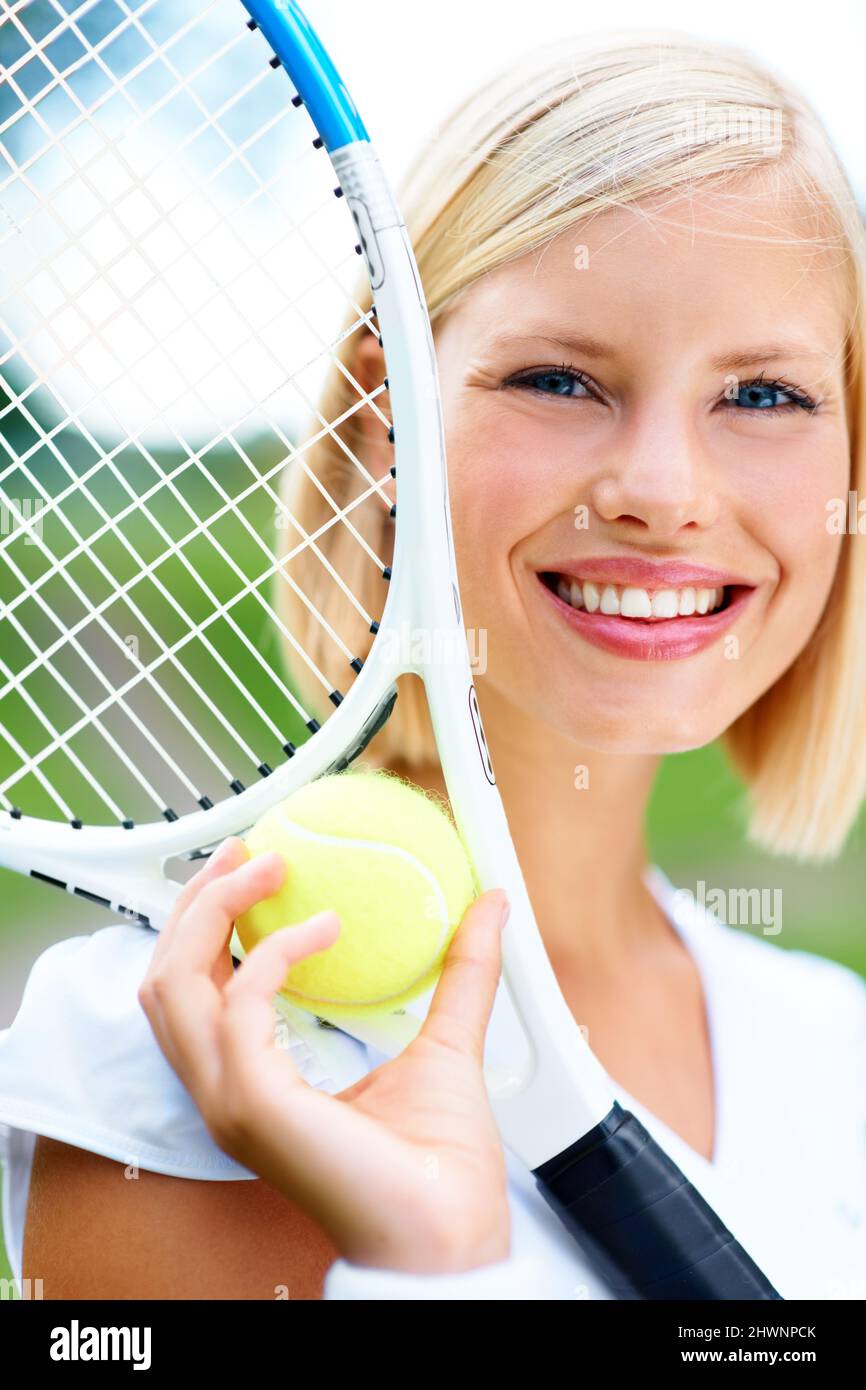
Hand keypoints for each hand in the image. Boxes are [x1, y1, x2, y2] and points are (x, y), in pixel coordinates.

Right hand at [138, 838, 511, 1274]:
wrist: (452, 1232)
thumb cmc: (441, 1166)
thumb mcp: (448, 1042)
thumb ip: (463, 972)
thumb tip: (491, 903)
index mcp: (253, 1081)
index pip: (193, 992)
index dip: (207, 922)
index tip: (252, 864)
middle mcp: (226, 1091)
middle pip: (164, 979)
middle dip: (195, 902)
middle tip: (249, 849)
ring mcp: (231, 1101)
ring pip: (173, 984)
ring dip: (217, 911)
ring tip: (271, 867)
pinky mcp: (253, 1104)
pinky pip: (239, 1004)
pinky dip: (275, 952)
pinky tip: (326, 930)